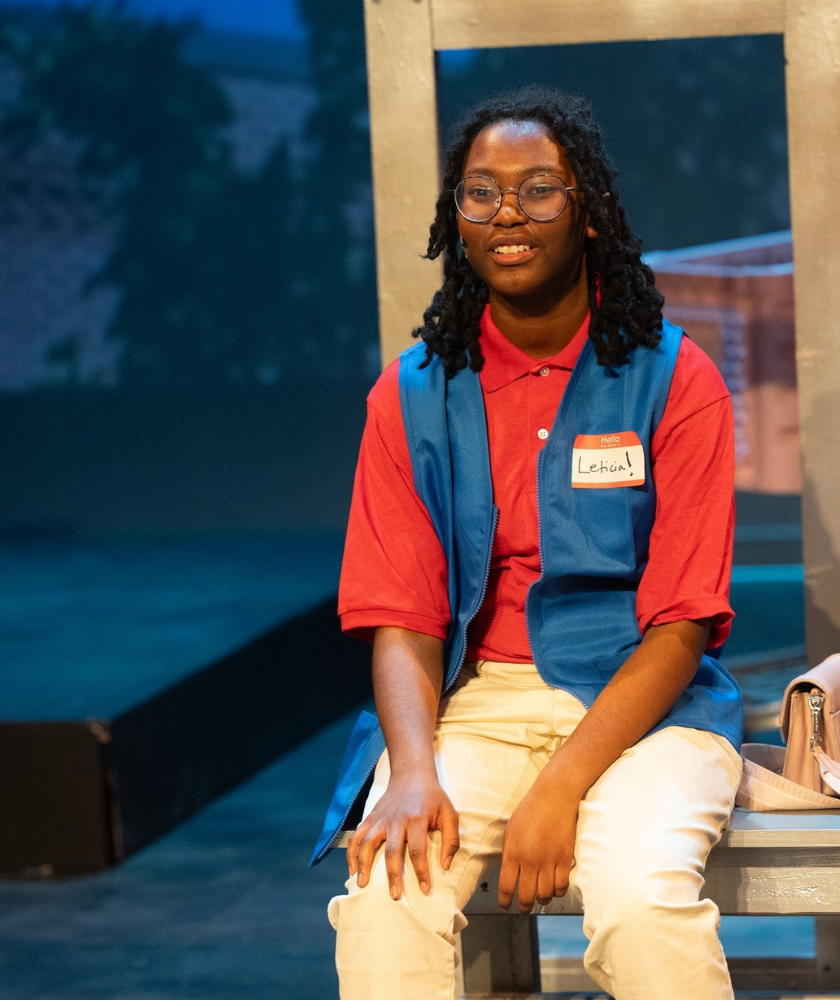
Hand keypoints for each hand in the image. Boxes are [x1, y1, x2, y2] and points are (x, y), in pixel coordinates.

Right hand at [346, 772, 459, 899]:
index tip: (426, 890)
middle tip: (395, 896)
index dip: (421, 871)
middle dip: (393, 875)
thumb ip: (451, 839)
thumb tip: (445, 866)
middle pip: (391, 851)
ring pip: (367, 843)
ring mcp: (380, 819)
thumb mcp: (449, 813)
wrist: (411, 774)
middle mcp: (396, 819)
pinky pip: (356, 836)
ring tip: (362, 885)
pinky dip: (351, 853)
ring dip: (363, 864)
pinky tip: (352, 870)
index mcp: (417, 818)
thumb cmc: (433, 797)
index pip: (417, 849)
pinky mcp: (370, 818)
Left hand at [498, 778, 578, 911]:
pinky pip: (562, 887)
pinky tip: (554, 888)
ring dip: (541, 900)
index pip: (507, 886)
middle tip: (523, 907)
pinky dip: (558, 892)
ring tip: (540, 898)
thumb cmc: (530, 810)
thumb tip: (508, 872)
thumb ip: (509, 852)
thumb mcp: (510, 830)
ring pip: (545, 896)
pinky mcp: (565, 860)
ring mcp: (549, 862)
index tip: (505, 906)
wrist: (554, 797)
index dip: (505, 901)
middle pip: (526, 897)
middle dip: (523, 907)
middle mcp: (530, 861)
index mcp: (513, 853)